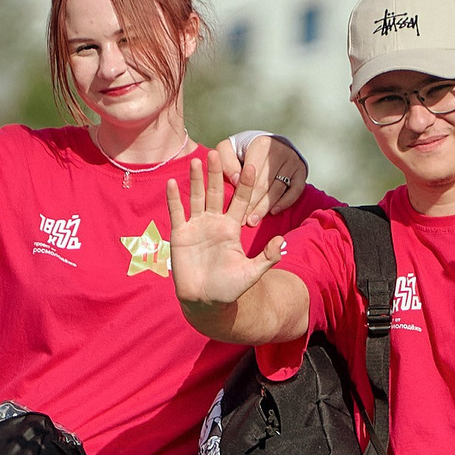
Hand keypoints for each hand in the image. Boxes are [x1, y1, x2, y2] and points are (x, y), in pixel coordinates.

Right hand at [167, 159, 285, 308]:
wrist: (205, 302)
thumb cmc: (229, 289)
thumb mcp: (251, 274)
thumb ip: (267, 258)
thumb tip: (282, 242)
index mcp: (232, 228)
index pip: (241, 201)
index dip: (246, 185)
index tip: (251, 166)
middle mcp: (214, 223)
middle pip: (216, 192)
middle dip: (217, 173)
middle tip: (217, 151)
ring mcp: (196, 227)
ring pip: (196, 197)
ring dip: (195, 180)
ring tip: (196, 161)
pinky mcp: (180, 235)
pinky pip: (177, 213)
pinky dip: (174, 198)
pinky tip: (172, 182)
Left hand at [209, 135, 305, 225]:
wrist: (268, 144)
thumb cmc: (243, 150)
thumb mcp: (228, 149)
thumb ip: (227, 162)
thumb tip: (235, 180)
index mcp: (262, 144)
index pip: (252, 174)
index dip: (243, 194)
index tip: (234, 210)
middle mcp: (280, 151)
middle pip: (265, 184)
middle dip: (253, 204)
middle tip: (243, 221)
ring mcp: (293, 161)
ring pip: (278, 190)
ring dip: (265, 207)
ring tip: (253, 220)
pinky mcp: (301, 171)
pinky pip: (295, 191)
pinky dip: (284, 203)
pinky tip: (273, 212)